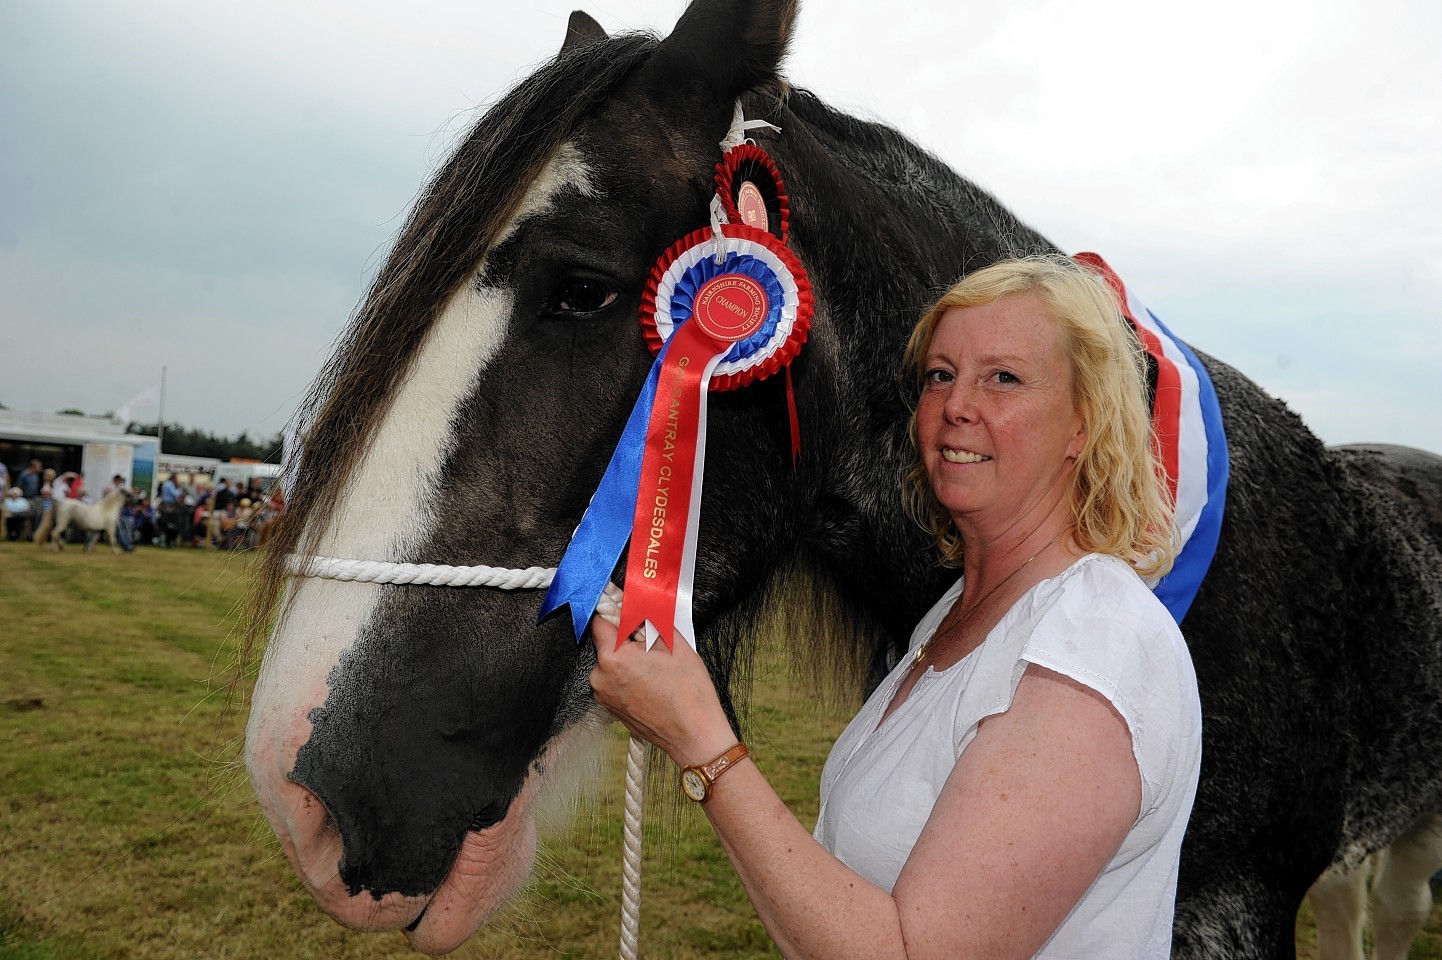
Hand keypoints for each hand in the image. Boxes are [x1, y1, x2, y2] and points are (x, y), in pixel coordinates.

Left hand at [589, 608, 737, 766]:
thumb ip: (648, 618)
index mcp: (612, 658)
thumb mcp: (673, 642)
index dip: (616, 611)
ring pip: (612, 663)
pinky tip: (653, 682)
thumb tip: (634, 602)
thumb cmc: (688, 692)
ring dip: (629, 659)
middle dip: (627, 639)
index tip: (628, 608)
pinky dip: (630, 677)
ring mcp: (604, 696)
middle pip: (607, 643)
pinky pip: (616, 681)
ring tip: (657, 668)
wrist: (695, 735)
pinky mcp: (612, 708)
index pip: (601, 621)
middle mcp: (600, 678)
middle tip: (654, 644)